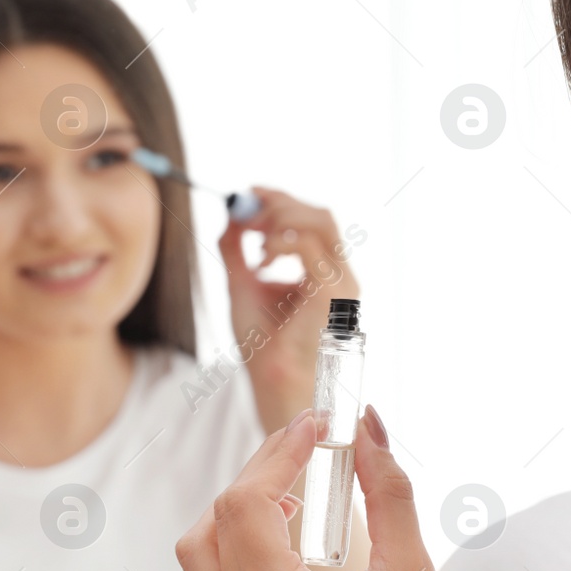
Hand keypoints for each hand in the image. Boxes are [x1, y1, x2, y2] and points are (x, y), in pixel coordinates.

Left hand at [172, 405, 430, 570]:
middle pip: (213, 522)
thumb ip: (389, 494)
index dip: (278, 453)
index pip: (247, 503)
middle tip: (306, 454)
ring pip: (194, 558)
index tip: (318, 428)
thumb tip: (370, 427)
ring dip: (232, 518)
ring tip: (290, 507)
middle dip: (258, 476)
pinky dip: (222, 557)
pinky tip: (274, 551)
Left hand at [219, 188, 361, 432]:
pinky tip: (262, 258)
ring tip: (253, 236)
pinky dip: (281, 241)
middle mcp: (339, 275)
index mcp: (324, 272)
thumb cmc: (262, 342)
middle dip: (280, 204)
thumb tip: (230, 215)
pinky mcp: (331, 292)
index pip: (312, 221)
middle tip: (247, 208)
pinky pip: (310, 247)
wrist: (271, 379)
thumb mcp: (242, 284)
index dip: (282, 199)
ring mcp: (340, 283)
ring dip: (280, 217)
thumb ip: (236, 250)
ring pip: (320, 222)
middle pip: (320, 215)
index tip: (250, 192)